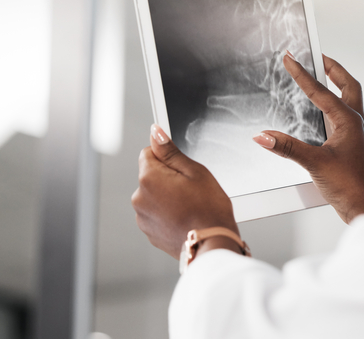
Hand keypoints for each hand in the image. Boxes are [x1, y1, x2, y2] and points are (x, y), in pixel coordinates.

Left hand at [132, 125, 238, 258]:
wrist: (212, 243)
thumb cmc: (208, 208)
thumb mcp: (194, 171)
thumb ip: (170, 151)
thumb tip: (155, 132)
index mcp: (149, 178)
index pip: (148, 152)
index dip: (168, 157)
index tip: (183, 168)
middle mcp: (139, 198)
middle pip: (151, 175)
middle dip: (168, 177)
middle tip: (191, 188)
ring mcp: (142, 217)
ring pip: (154, 195)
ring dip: (167, 196)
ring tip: (190, 205)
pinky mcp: (149, 232)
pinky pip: (156, 213)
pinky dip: (168, 213)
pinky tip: (185, 217)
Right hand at [253, 53, 363, 223]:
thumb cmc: (351, 186)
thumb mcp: (314, 164)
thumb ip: (287, 147)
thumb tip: (263, 135)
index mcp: (348, 120)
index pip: (321, 90)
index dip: (302, 74)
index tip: (289, 58)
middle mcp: (354, 122)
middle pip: (347, 85)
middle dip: (332, 68)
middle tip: (317, 55)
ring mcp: (353, 133)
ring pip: (347, 98)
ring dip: (335, 84)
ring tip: (320, 74)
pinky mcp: (349, 144)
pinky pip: (340, 115)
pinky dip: (330, 105)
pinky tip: (318, 111)